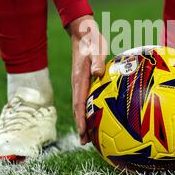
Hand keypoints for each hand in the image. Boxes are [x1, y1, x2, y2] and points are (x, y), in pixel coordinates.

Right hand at [67, 15, 106, 144]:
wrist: (82, 32)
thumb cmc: (91, 40)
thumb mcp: (96, 48)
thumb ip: (97, 61)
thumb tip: (97, 73)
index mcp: (79, 78)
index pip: (79, 102)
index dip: (80, 118)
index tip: (83, 132)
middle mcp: (77, 83)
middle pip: (77, 109)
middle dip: (80, 126)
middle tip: (84, 142)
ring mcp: (79, 82)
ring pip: (79, 105)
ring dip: (82, 120)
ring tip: (87, 137)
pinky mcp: (83, 80)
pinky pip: (83, 99)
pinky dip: (86, 111)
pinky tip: (93, 117)